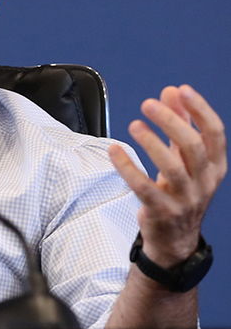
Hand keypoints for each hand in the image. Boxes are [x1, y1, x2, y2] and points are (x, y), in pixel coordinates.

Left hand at [109, 85, 226, 267]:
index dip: (200, 110)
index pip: (215, 133)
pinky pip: (144, 188)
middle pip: (193, 147)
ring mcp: (185, 199)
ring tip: (134, 125)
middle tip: (148, 105)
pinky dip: (128, 168)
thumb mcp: (185, 158)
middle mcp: (204, 181)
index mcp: (215, 165)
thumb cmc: (181, 189)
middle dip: (172, 122)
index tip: (182, 90)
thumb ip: (181, 124)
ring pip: (172, 168)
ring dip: (152, 144)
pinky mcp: (162, 211)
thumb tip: (172, 92)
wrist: (176, 238)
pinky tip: (114, 151)